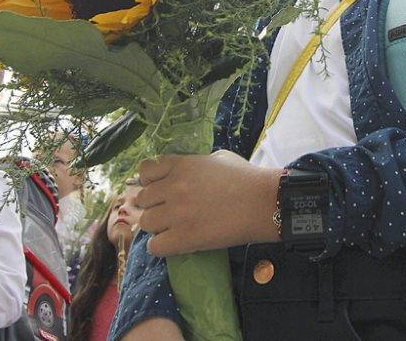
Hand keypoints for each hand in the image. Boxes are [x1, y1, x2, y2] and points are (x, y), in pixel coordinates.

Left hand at [136, 150, 282, 256]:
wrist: (263, 202)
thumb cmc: (246, 178)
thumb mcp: (218, 158)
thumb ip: (196, 163)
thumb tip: (186, 171)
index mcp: (181, 165)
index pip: (146, 170)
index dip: (150, 181)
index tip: (161, 189)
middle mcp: (173, 186)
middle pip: (142, 199)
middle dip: (154, 206)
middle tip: (169, 212)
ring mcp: (176, 212)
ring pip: (145, 223)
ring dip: (157, 227)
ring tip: (173, 229)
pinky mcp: (183, 238)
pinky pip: (154, 246)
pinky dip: (162, 247)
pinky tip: (175, 243)